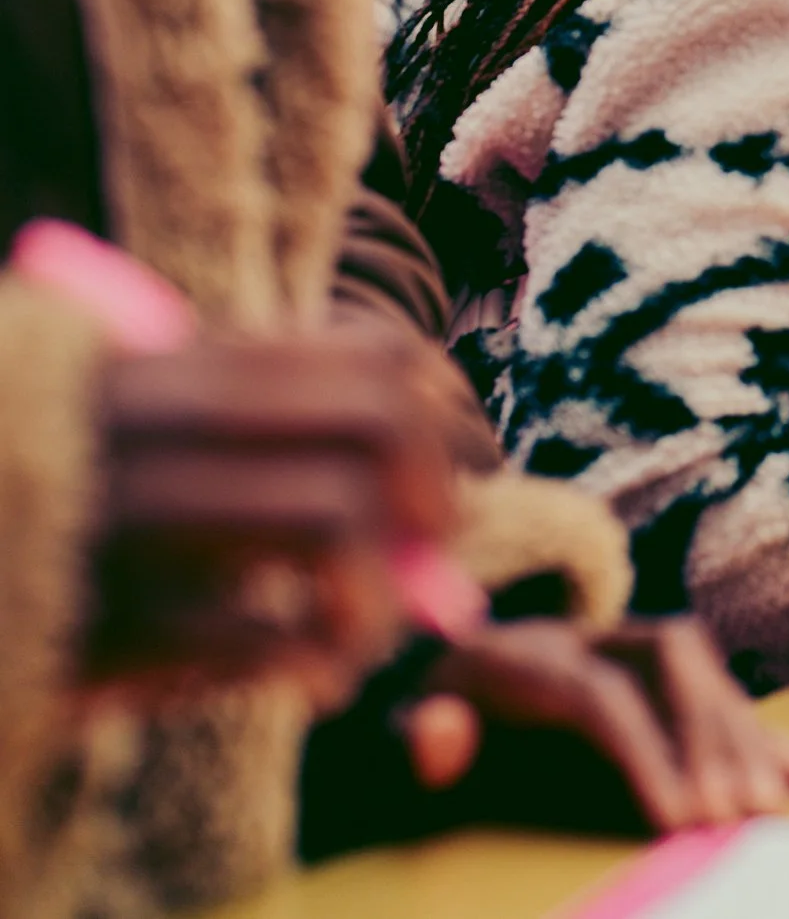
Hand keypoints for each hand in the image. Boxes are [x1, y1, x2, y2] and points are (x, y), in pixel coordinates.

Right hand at [84, 325, 455, 704]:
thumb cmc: (67, 501)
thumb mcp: (152, 433)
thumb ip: (275, 443)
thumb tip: (439, 508)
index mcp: (176, 366)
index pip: (375, 359)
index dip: (451, 415)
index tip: (473, 469)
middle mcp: (159, 427)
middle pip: (374, 428)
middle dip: (433, 499)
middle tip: (432, 558)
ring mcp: (129, 518)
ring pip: (333, 519)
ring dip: (380, 595)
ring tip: (364, 637)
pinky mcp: (103, 620)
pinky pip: (264, 634)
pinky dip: (319, 661)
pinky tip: (319, 678)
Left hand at [406, 618, 788, 829]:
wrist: (400, 695)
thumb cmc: (395, 738)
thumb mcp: (376, 747)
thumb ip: (405, 742)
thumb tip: (441, 732)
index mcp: (514, 655)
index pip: (599, 692)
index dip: (644, 751)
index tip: (679, 819)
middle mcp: (577, 636)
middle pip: (668, 660)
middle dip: (710, 734)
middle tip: (736, 815)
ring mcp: (613, 648)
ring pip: (702, 671)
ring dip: (744, 735)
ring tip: (772, 805)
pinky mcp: (642, 677)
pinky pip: (714, 693)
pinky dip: (760, 734)